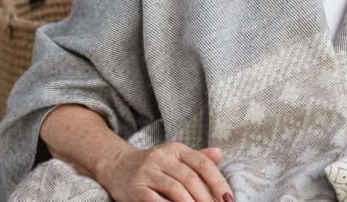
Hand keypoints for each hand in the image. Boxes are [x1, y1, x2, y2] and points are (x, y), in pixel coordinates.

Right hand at [96, 142, 232, 201]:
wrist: (117, 166)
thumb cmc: (154, 165)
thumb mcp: (175, 157)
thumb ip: (198, 158)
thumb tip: (220, 154)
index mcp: (176, 149)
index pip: (202, 164)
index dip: (218, 182)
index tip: (228, 199)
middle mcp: (162, 157)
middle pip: (190, 179)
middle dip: (206, 198)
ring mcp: (147, 172)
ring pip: (174, 189)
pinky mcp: (135, 188)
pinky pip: (154, 200)